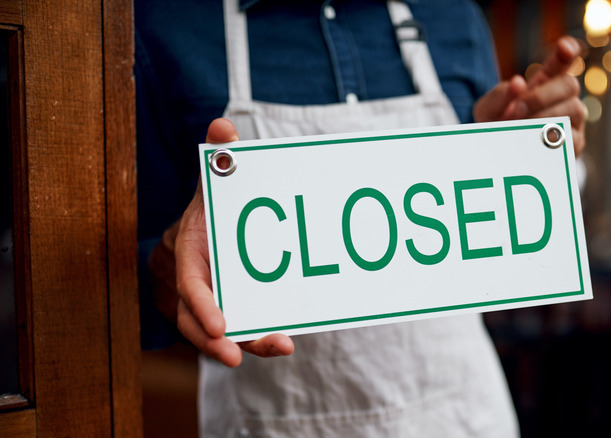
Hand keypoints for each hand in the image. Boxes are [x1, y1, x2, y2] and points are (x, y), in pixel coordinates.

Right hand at [149, 118, 293, 366]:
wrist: (208, 225)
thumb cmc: (215, 202)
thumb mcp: (216, 180)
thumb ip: (222, 158)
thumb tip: (222, 126)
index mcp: (187, 251)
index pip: (189, 283)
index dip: (201, 306)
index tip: (221, 326)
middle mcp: (193, 281)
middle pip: (197, 320)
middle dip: (218, 341)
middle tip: (243, 354)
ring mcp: (209, 299)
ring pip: (220, 332)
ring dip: (248, 342)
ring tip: (280, 346)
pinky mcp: (227, 308)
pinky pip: (239, 328)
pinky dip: (258, 336)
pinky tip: (284, 340)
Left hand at [473, 36, 586, 155]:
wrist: (499, 158)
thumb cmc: (497, 127)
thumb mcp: (488, 110)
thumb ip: (498, 96)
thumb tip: (518, 84)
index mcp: (544, 83)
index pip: (561, 62)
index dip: (566, 51)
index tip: (564, 47)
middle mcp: (563, 99)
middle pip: (570, 84)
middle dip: (543, 95)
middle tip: (517, 109)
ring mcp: (572, 121)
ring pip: (575, 109)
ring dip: (546, 116)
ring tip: (520, 127)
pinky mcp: (574, 145)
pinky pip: (573, 138)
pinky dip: (551, 137)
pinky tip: (533, 140)